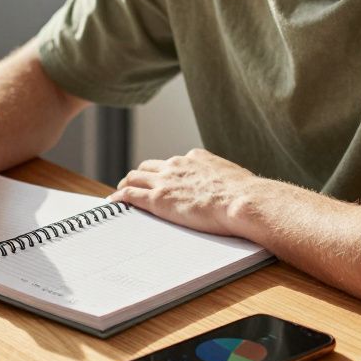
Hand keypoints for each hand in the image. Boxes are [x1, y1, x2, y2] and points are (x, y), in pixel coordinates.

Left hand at [108, 148, 258, 236]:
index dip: (164, 172)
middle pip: (148, 166)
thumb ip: (223, 180)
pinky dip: (119, 197)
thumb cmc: (246, 195)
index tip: (161, 179)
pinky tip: (113, 202)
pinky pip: (130, 195)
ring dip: (126, 184)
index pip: (172, 162)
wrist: (243, 201)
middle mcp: (176, 165)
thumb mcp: (234, 178)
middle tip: (135, 185)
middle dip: (141, 175)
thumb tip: (232, 190)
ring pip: (134, 177)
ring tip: (120, 193)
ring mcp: (165, 181)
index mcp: (195, 158)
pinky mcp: (157, 199)